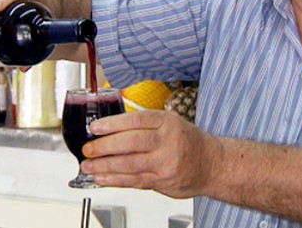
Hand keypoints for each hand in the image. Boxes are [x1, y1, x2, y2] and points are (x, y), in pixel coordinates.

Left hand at [81, 110, 219, 197]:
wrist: (212, 164)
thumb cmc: (189, 142)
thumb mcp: (172, 123)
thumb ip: (146, 125)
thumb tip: (112, 127)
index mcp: (168, 123)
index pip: (137, 121)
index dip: (113, 124)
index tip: (95, 127)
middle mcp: (168, 141)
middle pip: (132, 142)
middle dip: (105, 146)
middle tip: (89, 148)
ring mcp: (165, 162)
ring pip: (130, 164)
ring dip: (105, 166)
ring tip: (89, 166)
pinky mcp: (162, 181)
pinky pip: (134, 181)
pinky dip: (115, 180)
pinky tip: (102, 178)